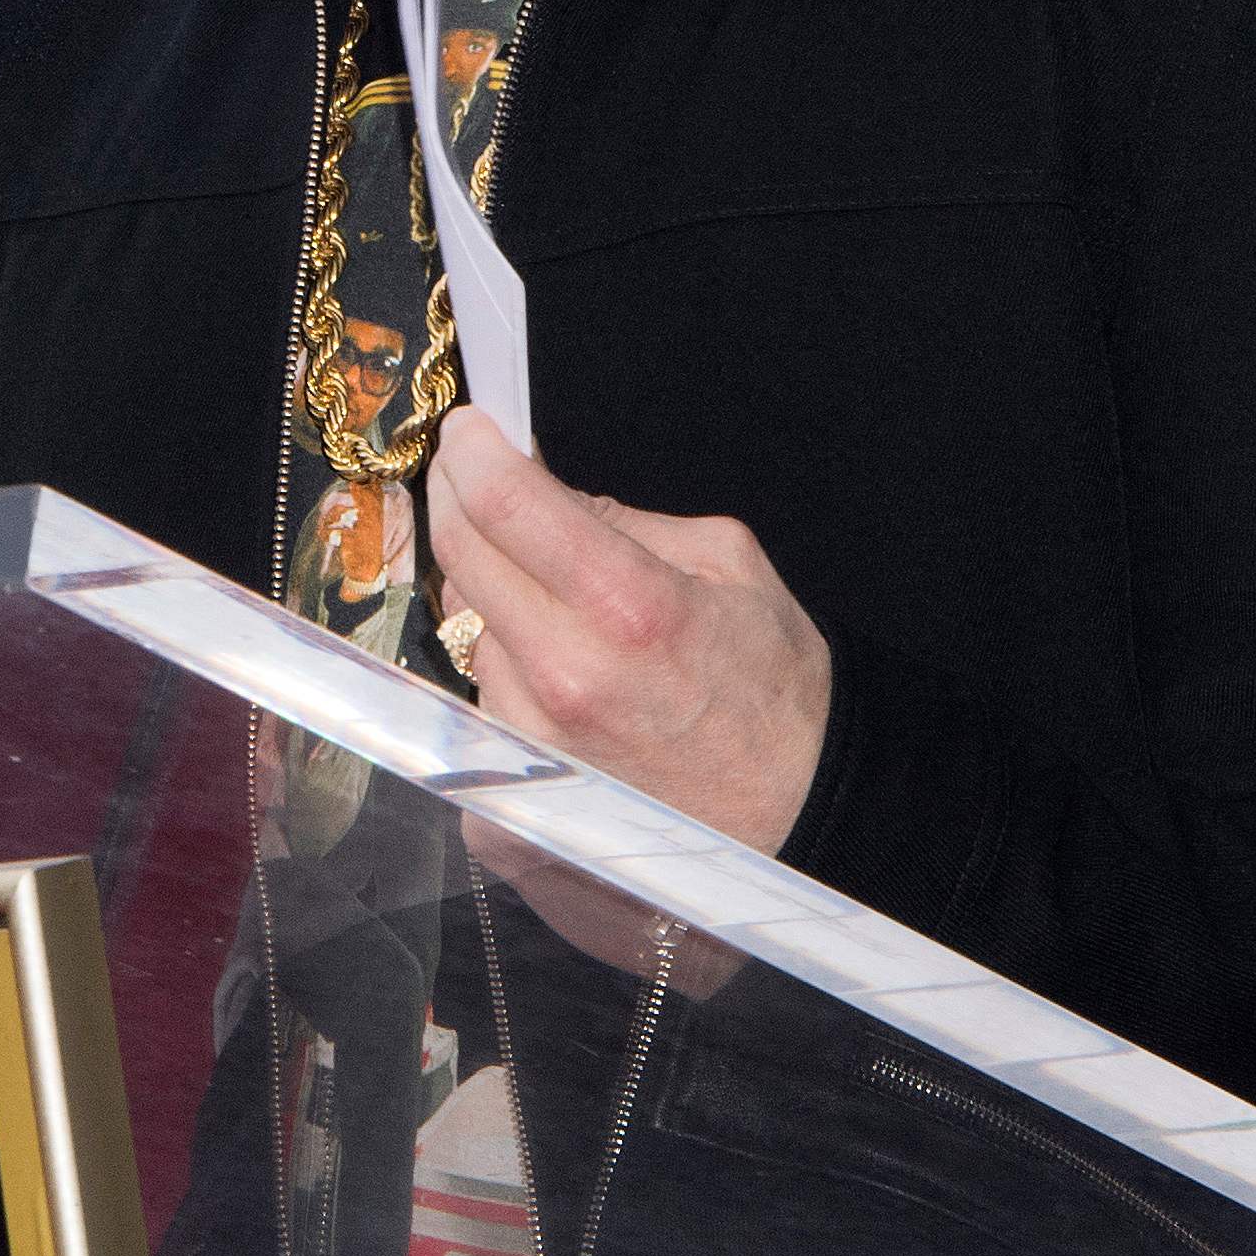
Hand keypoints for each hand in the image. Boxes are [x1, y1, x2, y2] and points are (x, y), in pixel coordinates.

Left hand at [425, 411, 831, 859]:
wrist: (797, 824)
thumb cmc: (773, 697)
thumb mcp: (727, 567)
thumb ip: (624, 519)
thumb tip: (540, 489)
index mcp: (628, 607)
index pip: (504, 502)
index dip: (471, 450)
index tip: (467, 431)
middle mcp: (565, 678)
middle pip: (461, 559)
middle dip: (458, 503)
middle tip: (470, 481)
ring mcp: (530, 747)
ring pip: (471, 634)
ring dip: (495, 604)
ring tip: (563, 620)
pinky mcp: (508, 803)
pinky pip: (479, 706)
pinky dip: (506, 680)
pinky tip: (566, 692)